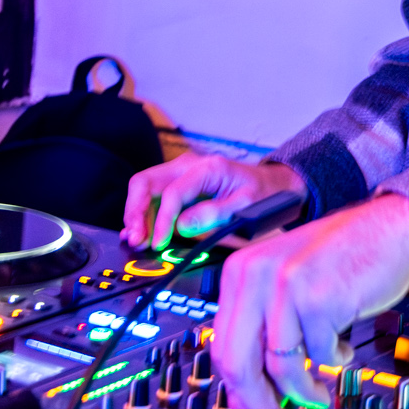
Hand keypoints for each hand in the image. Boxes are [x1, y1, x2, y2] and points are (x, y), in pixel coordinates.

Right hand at [122, 154, 306, 250]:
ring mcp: (181, 173)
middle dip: (136, 212)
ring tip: (137, 239)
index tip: (159, 243)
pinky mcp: (178, 184)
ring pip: (144, 188)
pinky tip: (140, 231)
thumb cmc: (262, 193)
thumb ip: (215, 214)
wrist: (272, 184)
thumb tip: (182, 226)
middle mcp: (188, 165)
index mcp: (207, 168)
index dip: (162, 221)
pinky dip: (143, 213)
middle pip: (146, 182)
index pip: (172, 193)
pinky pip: (153, 196)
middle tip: (136, 239)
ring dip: (136, 214)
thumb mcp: (246, 206)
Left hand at [212, 195, 408, 408]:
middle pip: (238, 362)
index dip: (235, 389)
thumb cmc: (341, 257)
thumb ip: (264, 330)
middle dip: (258, 403)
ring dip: (302, 393)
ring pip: (281, 367)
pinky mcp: (319, 300)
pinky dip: (334, 362)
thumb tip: (249, 397)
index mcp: (239, 271)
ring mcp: (286, 287)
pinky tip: (343, 350)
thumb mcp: (286, 284)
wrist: (389, 228)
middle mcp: (255, 275)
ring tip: (318, 396)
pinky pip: (320, 355)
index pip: (220, 345)